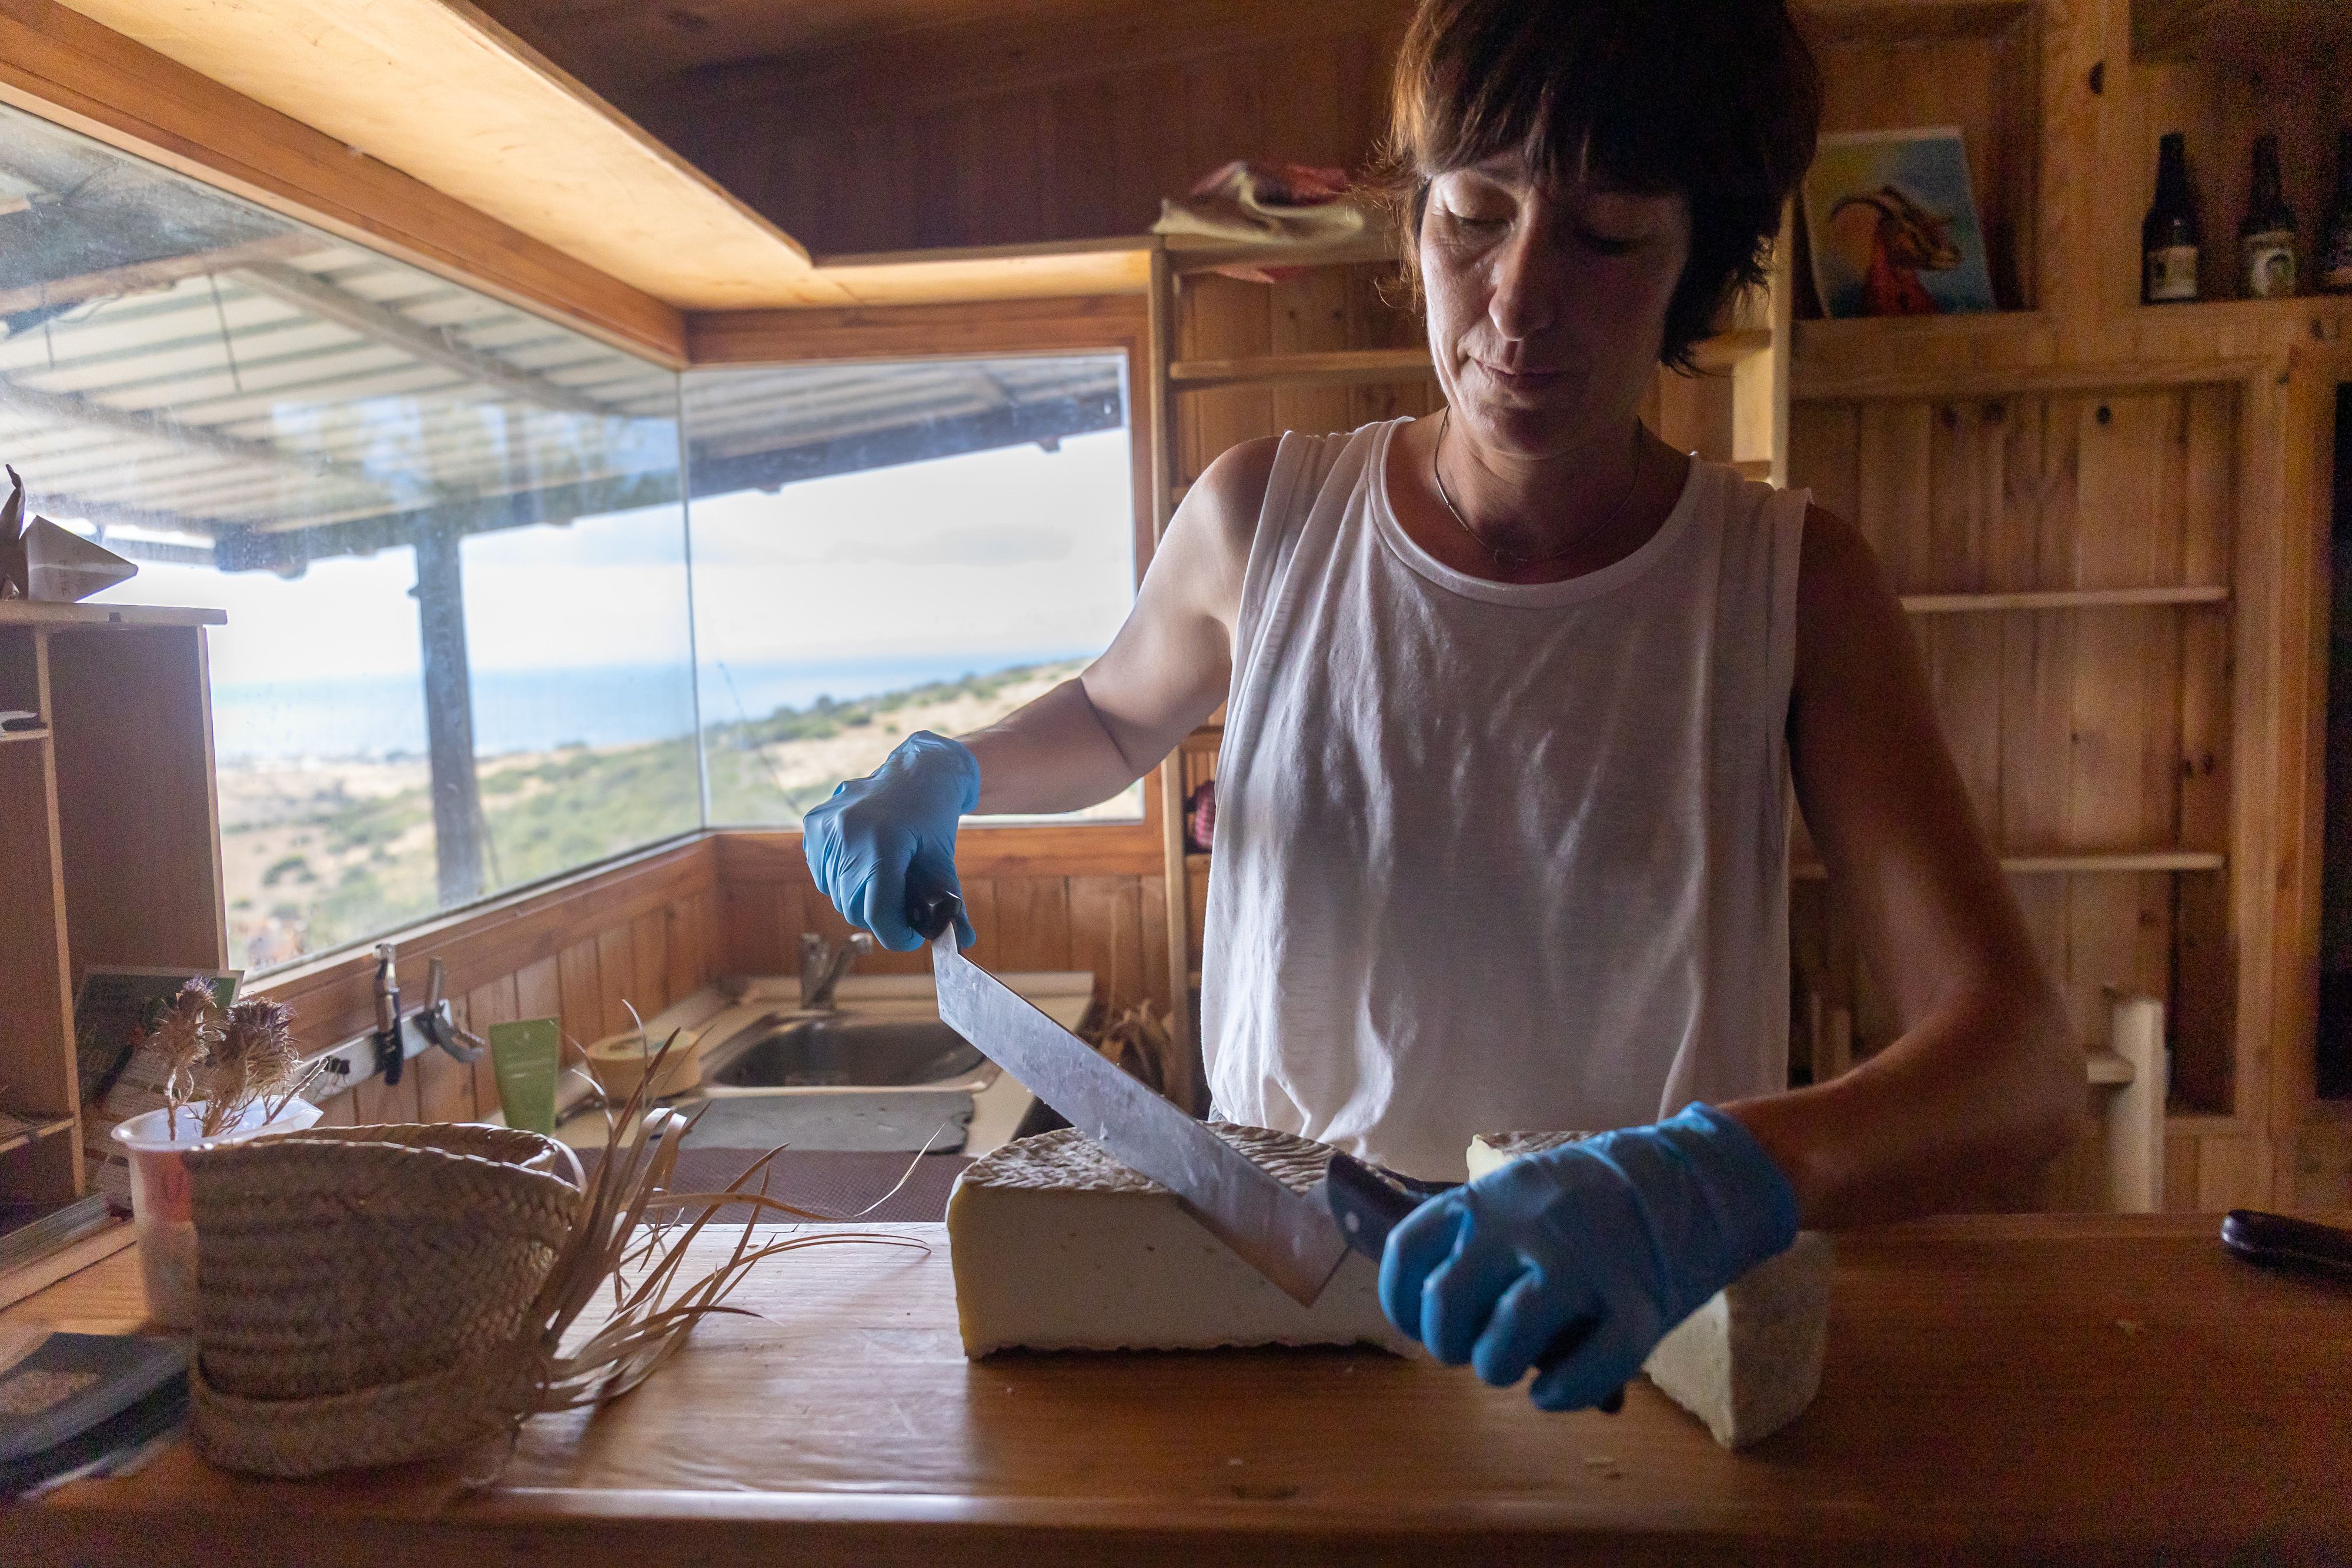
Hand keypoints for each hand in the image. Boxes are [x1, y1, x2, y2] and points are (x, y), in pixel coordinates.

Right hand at [802, 731, 979, 951]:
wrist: (917, 770)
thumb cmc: (935, 818)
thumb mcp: (944, 860)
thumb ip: (951, 904)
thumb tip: (962, 943)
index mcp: (883, 842)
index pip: (878, 912)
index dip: (896, 935)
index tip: (912, 937)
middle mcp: (848, 833)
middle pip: (855, 910)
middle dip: (881, 918)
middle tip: (903, 908)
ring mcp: (826, 828)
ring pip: (836, 897)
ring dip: (861, 900)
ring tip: (886, 880)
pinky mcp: (814, 826)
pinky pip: (823, 877)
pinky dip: (843, 882)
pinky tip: (864, 863)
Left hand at [1378, 1104, 1799, 1410]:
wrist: (1699, 1178)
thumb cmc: (1602, 1196)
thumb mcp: (1530, 1187)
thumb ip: (1487, 1231)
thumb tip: (1438, 1303)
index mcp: (1493, 1196)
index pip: (1411, 1249)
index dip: (1402, 1299)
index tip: (1417, 1322)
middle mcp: (1527, 1226)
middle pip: (1446, 1302)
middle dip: (1447, 1342)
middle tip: (1469, 1351)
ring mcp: (1582, 1266)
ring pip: (1504, 1344)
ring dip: (1497, 1369)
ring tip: (1511, 1369)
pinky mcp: (1636, 1308)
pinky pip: (1579, 1375)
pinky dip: (1556, 1396)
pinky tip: (1551, 1394)